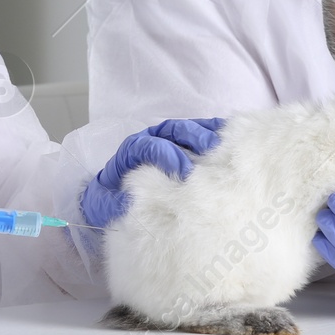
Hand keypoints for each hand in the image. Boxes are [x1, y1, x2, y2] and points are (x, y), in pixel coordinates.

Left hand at [80, 118, 225, 227]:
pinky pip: (197, 132)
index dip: (166, 153)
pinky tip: (229, 137)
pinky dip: (212, 132)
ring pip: (186, 128)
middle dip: (191, 137)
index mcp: (129, 153)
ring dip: (204, 133)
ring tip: (224, 143)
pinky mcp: (182, 145)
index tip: (184, 171)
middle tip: (210, 149)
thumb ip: (113, 204)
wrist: (113, 200)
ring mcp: (167, 141)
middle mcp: (149, 141)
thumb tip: (128, 202)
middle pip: (171, 130)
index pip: (147, 145)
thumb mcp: (105, 206)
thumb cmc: (111, 202)